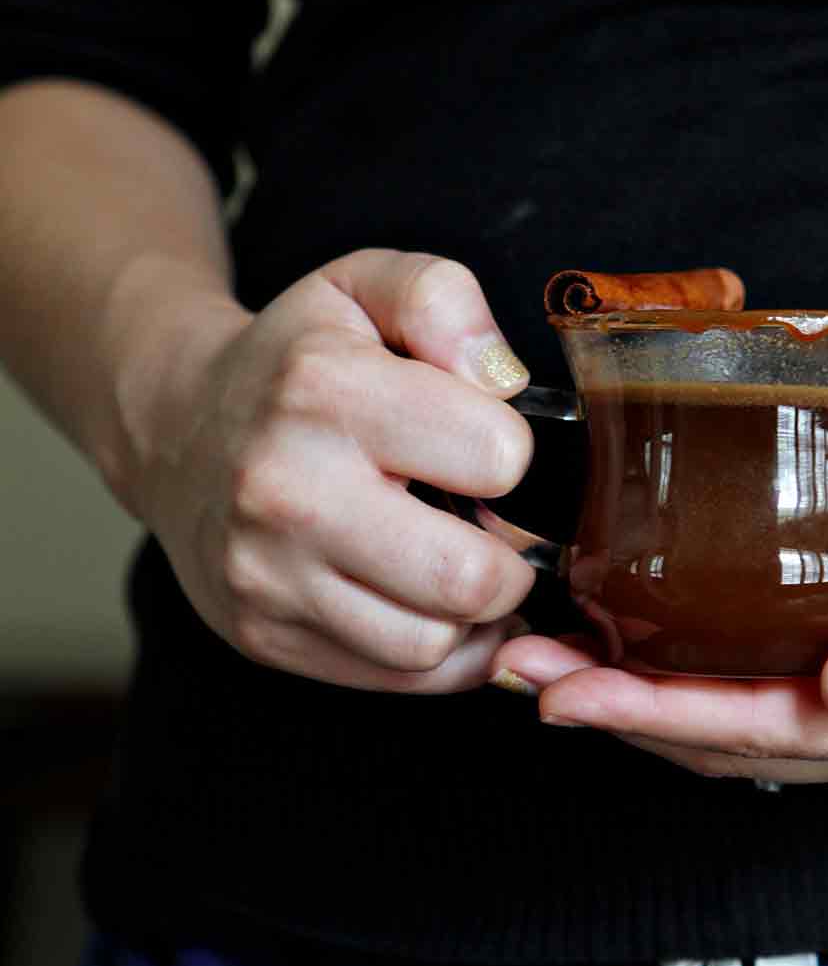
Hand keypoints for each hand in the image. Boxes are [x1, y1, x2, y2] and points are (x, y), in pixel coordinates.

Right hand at [122, 249, 538, 691]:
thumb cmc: (295, 362)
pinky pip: (399, 677)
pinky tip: (424, 599)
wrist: (177, 430)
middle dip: (510, 555)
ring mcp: (267, 575)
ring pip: (435, 643)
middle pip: (471, 578)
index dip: (511, 454)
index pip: (496, 457)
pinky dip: (438, 650)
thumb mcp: (362, 287)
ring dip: (472, 612)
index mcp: (324, 390)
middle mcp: (285, 490)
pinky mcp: (263, 636)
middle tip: (490, 525)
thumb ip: (443, 299)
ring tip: (455, 560)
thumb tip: (503, 380)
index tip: (482, 447)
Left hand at [490, 489, 827, 787]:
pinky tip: (664, 668)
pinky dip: (701, 697)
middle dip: (616, 717)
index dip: (648, 714)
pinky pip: (777, 716)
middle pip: (727, 748)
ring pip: (743, 740)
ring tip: (558, 674)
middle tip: (515, 672)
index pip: (754, 732)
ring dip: (645, 712)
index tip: (560, 687)